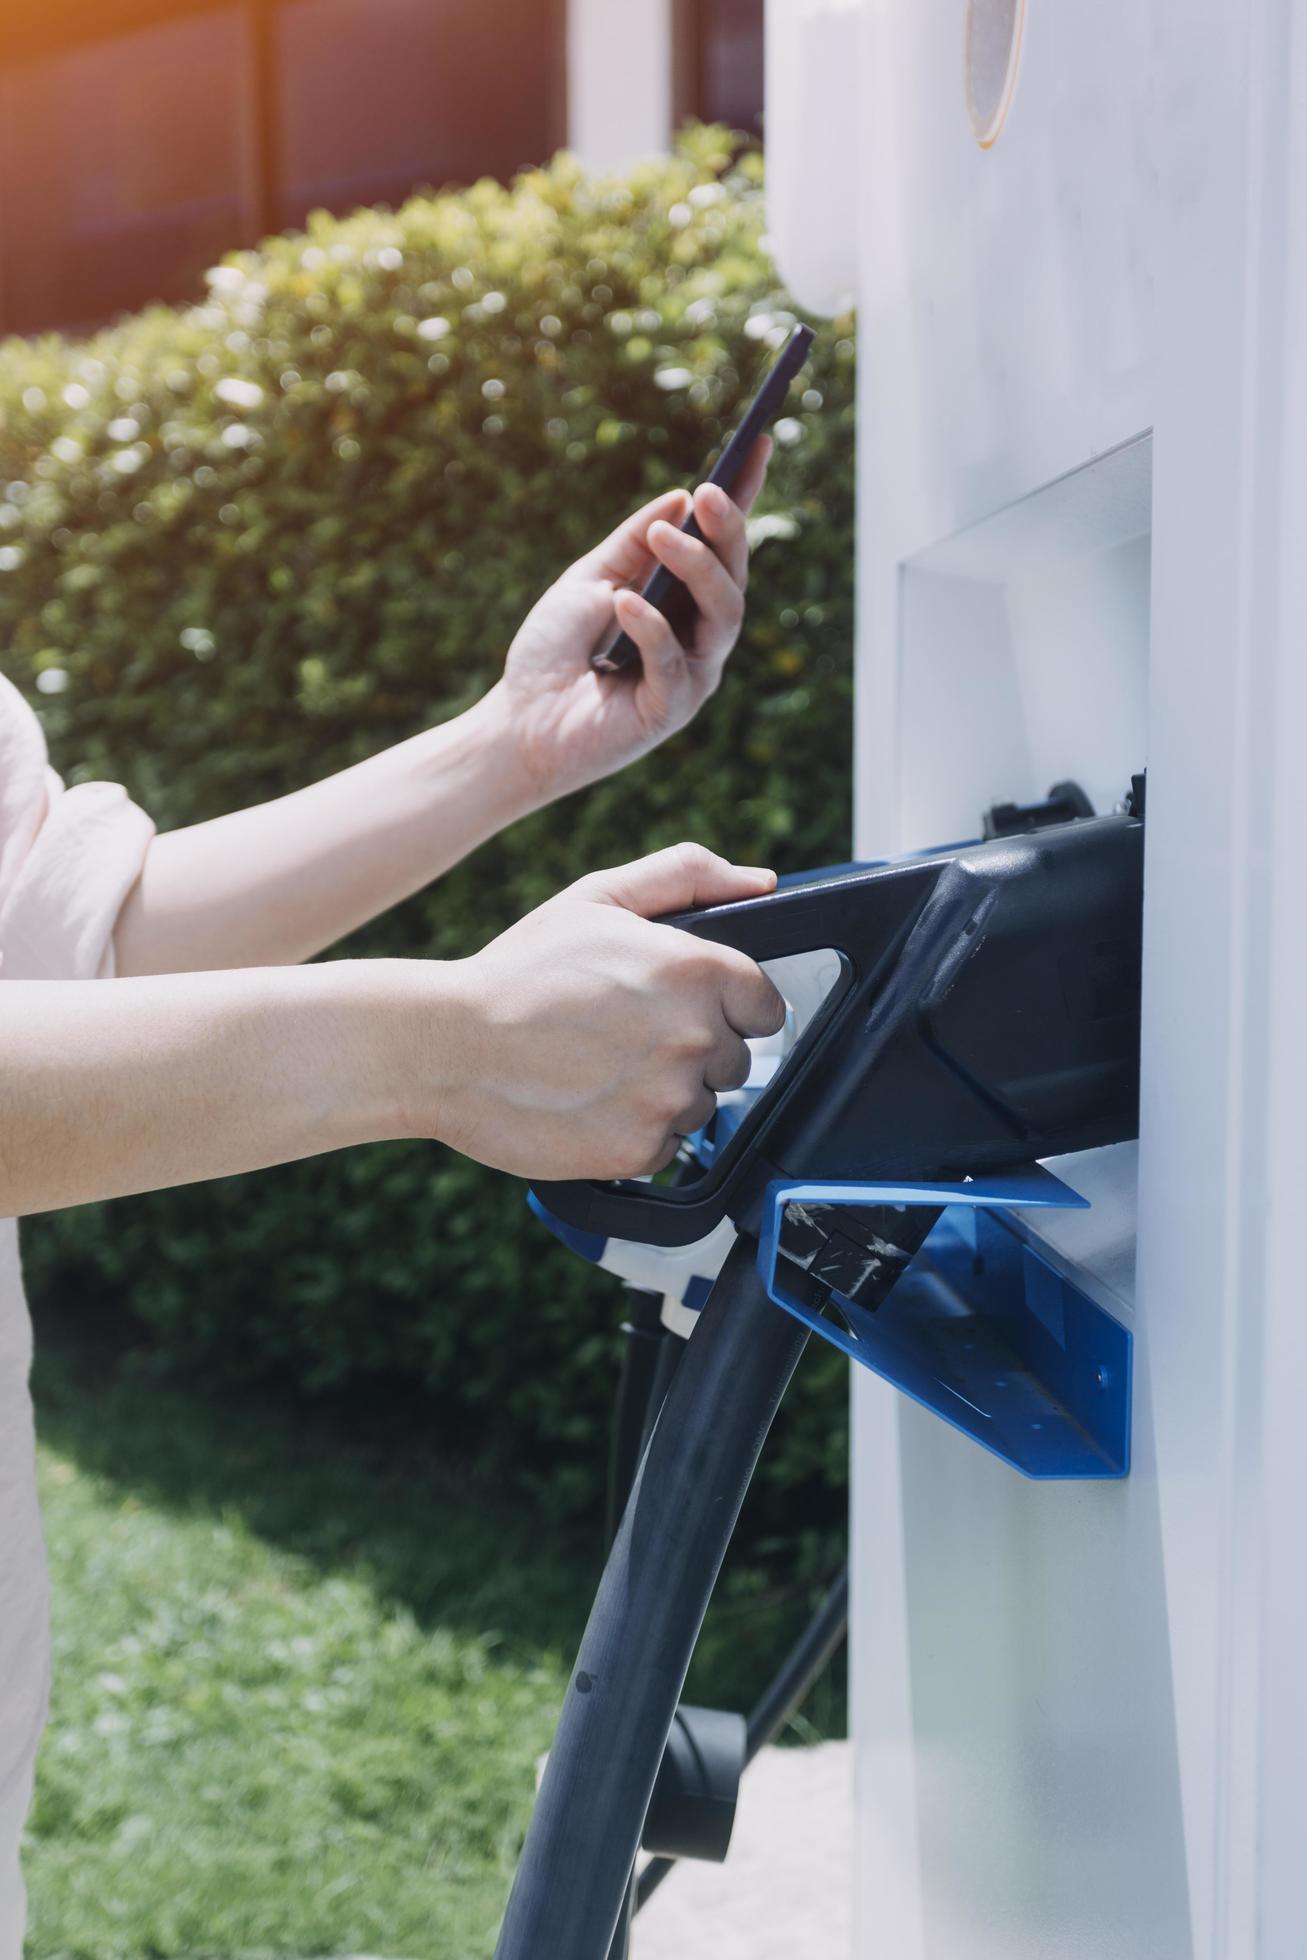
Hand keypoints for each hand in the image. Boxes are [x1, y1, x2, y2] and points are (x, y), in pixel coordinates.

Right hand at [431, 843, 785, 1178]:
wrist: (447, 1048)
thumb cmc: (518, 972)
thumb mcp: (598, 898)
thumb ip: (686, 875)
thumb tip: (760, 882)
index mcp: (698, 969)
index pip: (765, 1006)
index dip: (728, 1008)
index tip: (686, 1010)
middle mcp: (695, 1035)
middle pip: (735, 1060)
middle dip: (692, 1051)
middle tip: (624, 1038)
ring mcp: (670, 1098)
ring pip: (699, 1107)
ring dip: (662, 1095)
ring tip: (597, 1069)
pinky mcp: (641, 1149)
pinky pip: (664, 1147)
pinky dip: (633, 1133)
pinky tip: (588, 1103)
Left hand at [491, 437, 771, 804]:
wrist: (519, 720)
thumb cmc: (555, 652)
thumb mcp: (589, 578)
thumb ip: (633, 543)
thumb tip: (680, 496)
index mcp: (683, 603)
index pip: (722, 545)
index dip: (745, 495)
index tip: (760, 441)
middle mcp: (699, 637)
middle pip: (734, 577)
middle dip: (727, 531)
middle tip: (707, 493)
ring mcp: (691, 675)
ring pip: (724, 615)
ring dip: (697, 569)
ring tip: (666, 536)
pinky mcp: (671, 710)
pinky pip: (674, 664)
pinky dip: (651, 628)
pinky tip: (623, 603)